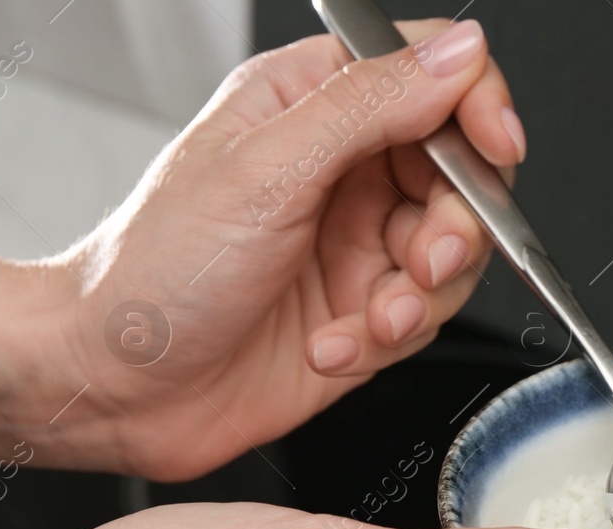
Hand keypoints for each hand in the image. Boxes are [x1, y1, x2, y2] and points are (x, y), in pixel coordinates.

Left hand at [48, 20, 520, 479]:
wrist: (118, 387)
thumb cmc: (155, 273)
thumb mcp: (268, 170)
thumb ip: (371, 105)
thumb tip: (459, 57)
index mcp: (310, 104)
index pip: (430, 74)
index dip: (476, 106)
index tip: (495, 150)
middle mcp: (341, 170)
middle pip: (460, 174)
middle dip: (455, 227)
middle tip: (424, 261)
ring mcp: (355, 244)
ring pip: (454, 254)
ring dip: (422, 296)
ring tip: (372, 318)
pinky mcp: (364, 313)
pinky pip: (424, 319)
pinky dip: (388, 339)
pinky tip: (332, 345)